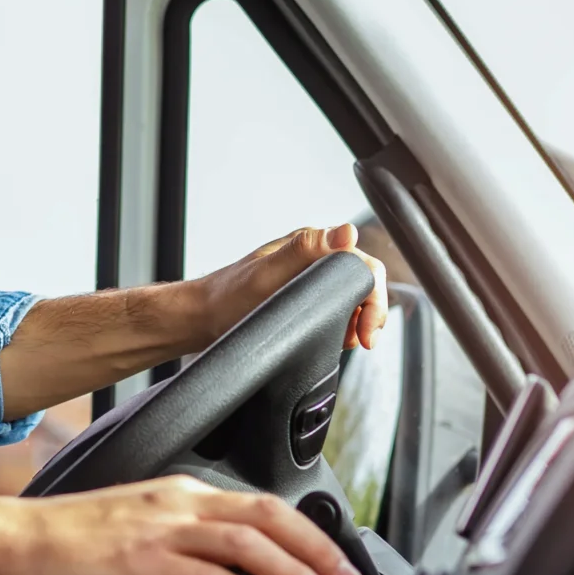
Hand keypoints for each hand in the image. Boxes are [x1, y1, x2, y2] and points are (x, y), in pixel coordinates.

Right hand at [0, 476, 362, 574]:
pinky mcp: (145, 559)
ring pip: (249, 542)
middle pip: (269, 516)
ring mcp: (163, 529)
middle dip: (317, 550)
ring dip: (294, 572)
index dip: (307, 535)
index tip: (334, 563)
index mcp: (182, 497)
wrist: (17, 540)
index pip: (262, 507)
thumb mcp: (137, 557)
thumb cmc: (69, 546)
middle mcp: (180, 504)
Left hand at [190, 224, 387, 352]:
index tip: (365, 331)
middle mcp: (313, 258)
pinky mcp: (303, 298)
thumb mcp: (268, 274)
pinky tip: (333, 339)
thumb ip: (306, 249)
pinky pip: (336, 309)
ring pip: (352, 297)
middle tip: (361, 342)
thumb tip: (346, 232)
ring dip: (357, 321)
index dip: (373, 298)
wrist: (200, 320)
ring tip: (345, 342)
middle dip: (370, 313)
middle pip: (362, 282)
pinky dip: (342, 326)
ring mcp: (309, 279)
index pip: (363, 265)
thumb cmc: (228, 297)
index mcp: (311, 245)